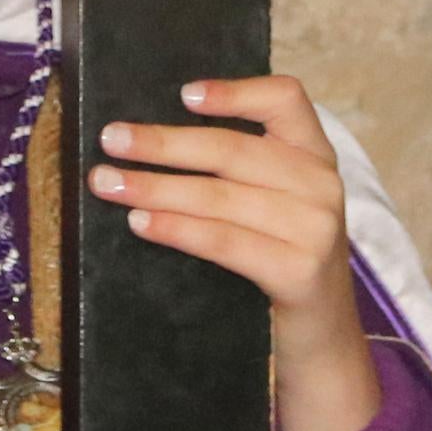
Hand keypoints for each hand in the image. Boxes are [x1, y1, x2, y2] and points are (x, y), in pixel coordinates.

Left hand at [92, 75, 380, 430]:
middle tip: (111, 140)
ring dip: (155, 188)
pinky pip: (224, 242)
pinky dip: (177, 230)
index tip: (182, 94)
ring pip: (220, 196)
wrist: (321, 339)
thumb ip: (241, 170)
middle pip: (233, 149)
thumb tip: (152, 141)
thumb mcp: (276, 204)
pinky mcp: (299, 271)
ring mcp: (316, 228)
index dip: (235, 91)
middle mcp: (322, 184)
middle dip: (163, 144)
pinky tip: (141, 224)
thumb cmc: (281, 260)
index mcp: (316, 155)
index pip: (286, 99)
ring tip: (109, 184)